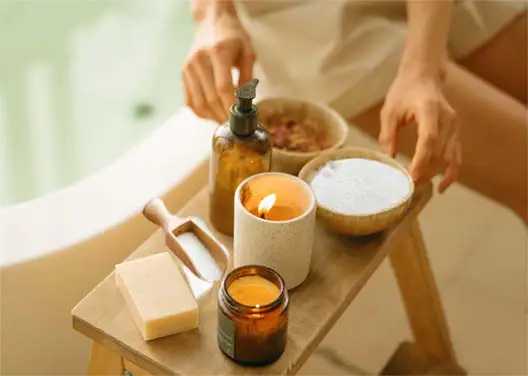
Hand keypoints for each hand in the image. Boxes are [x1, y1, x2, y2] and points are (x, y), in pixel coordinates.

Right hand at [183, 11, 254, 122]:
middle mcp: (200, 60)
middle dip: (223, 116)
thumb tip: (247, 102)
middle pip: (210, 98)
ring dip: (211, 117)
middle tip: (233, 126)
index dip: (231, 107)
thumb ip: (248, 77)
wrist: (211, 21)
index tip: (239, 120)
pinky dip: (200, 112)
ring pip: (198, 102)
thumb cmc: (232, 36)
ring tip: (223, 121)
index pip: (223, 87)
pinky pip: (189, 100)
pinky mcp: (184, 73)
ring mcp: (189, 67)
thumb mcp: (247, 51)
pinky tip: (211, 115)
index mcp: (218, 52)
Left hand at [379, 66, 460, 192]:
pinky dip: (451, 172)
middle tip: (408, 187)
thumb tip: (387, 160)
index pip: (429, 139)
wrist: (423, 74)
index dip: (421, 160)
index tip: (411, 177)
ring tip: (418, 186)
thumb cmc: (404, 91)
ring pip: (450, 157)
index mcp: (429, 110)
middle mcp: (447, 118)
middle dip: (425, 171)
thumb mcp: (389, 111)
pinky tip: (441, 187)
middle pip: (440, 152)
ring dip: (435, 174)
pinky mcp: (456, 132)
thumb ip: (387, 135)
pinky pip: (456, 156)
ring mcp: (455, 126)